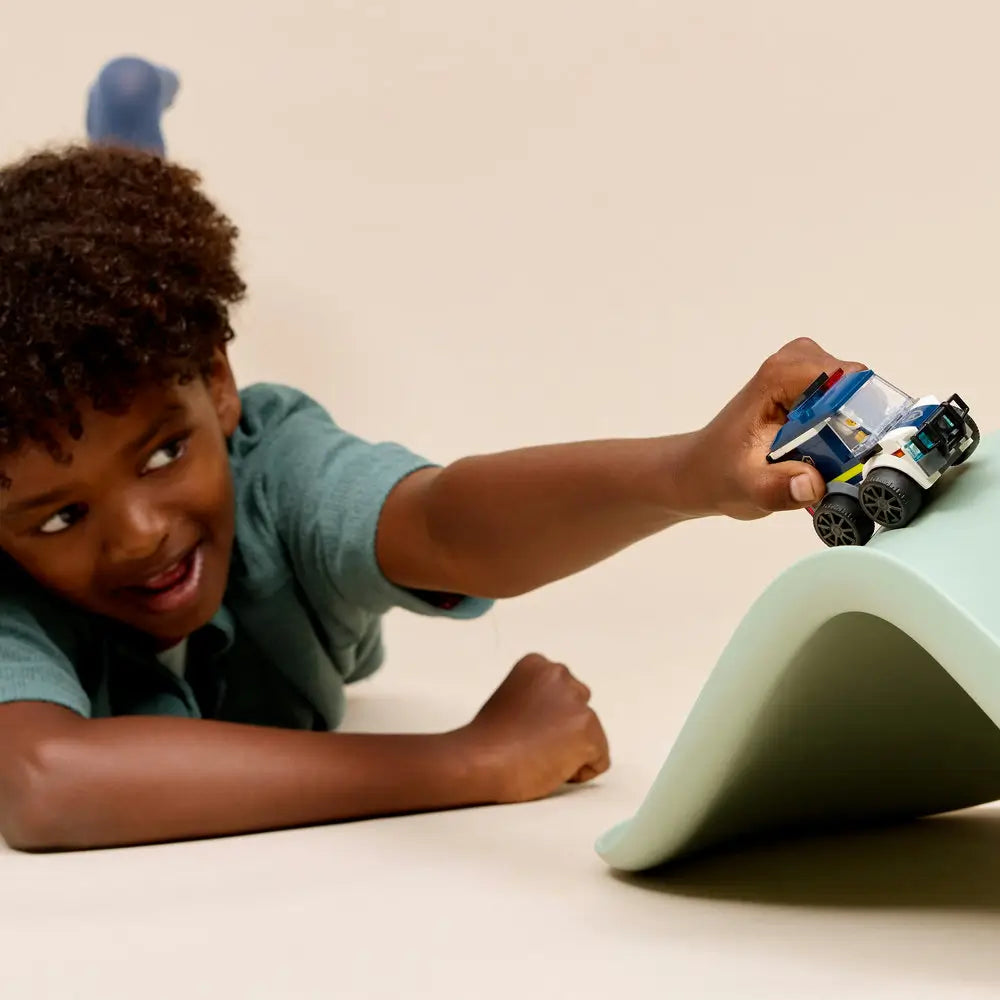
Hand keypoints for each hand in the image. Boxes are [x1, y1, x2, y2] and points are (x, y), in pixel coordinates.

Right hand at [458, 653, 609, 802]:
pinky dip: (580, 771)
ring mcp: (576, 703)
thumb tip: (555, 722)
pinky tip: (550, 768)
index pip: (561, 693)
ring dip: (570, 750)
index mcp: (538, 665)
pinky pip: (599, 760)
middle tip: (533, 745)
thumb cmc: (487, 740)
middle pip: (579, 708)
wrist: (480, 760)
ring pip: (590, 735)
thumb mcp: (512, 699)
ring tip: (538, 757)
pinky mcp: (588, 731)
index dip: (546, 717)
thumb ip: (538, 699)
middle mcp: (560, 676)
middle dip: (564, 728)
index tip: (523, 728)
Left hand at [679, 337, 866, 519]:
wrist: (701, 470)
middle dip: (858, 424)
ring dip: (851, 427)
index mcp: (779, 376)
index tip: (859, 450)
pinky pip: (844, 400)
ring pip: (855, 394)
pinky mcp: (805, 384)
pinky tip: (823, 451)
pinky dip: (843, 426)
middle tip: (841, 461)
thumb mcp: (749, 488)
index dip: (861, 415)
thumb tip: (812, 485)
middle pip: (856, 387)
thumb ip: (779, 488)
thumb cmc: (720, 474)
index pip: (846, 381)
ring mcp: (800, 370)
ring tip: (826, 458)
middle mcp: (792, 363)